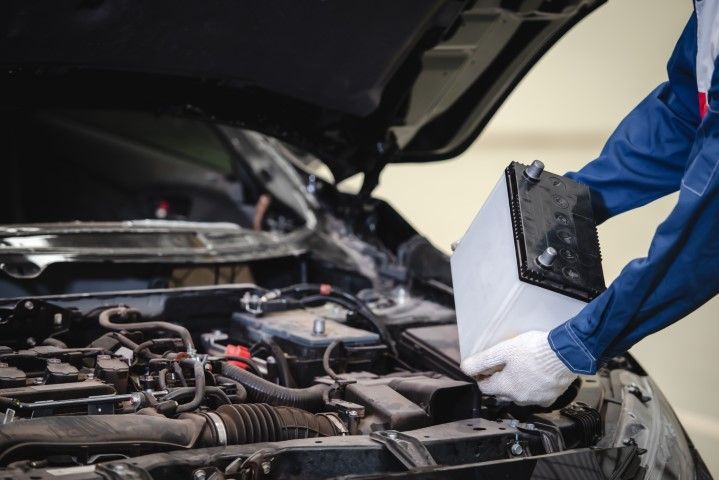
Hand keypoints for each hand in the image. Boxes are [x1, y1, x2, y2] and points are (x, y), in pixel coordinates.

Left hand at [460, 330, 576, 406]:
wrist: (565, 353)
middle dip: (499, 380)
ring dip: (516, 384)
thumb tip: (465, 368)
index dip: (482, 376)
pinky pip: (535, 395)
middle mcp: (519, 398)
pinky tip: (536, 374)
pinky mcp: (549, 398)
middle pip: (501, 392)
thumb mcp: (503, 350)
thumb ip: (483, 360)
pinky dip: (533, 387)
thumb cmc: (536, 350)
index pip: (484, 388)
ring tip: (521, 366)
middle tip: (504, 363)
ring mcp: (535, 400)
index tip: (485, 367)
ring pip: (519, 394)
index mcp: (506, 387)